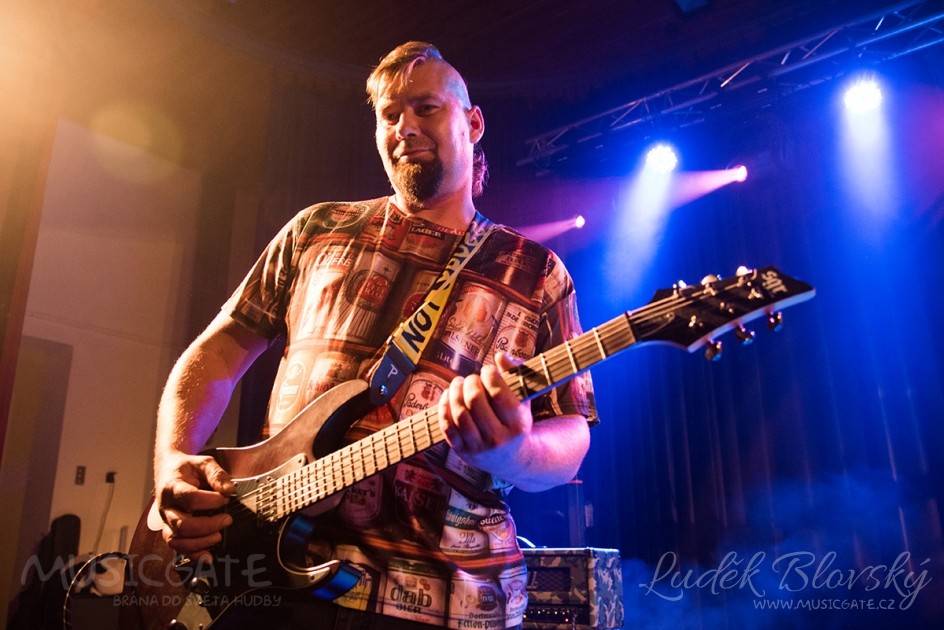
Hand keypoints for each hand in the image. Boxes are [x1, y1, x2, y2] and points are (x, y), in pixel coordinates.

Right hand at [155, 452, 234, 561]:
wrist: (168, 471)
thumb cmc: (186, 468)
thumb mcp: (203, 462)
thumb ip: (217, 474)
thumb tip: (229, 490)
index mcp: (172, 487)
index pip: (189, 498)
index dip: (210, 501)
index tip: (225, 497)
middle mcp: (166, 507)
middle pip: (182, 524)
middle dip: (207, 525)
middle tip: (227, 519)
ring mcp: (167, 521)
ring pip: (177, 540)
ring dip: (200, 543)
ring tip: (218, 536)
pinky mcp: (171, 530)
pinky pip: (178, 547)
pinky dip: (193, 554)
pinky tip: (208, 556)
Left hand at [437, 352, 532, 478]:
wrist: (512, 459)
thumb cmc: (516, 421)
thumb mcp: (523, 400)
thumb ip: (516, 374)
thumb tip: (500, 355)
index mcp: (517, 424)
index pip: (497, 392)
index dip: (489, 374)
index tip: (488, 370)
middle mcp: (498, 438)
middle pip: (475, 400)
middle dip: (470, 381)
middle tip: (472, 378)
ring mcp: (479, 447)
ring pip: (459, 412)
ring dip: (455, 391)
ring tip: (459, 383)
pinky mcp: (462, 451)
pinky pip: (447, 426)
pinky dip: (444, 406)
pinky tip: (448, 395)